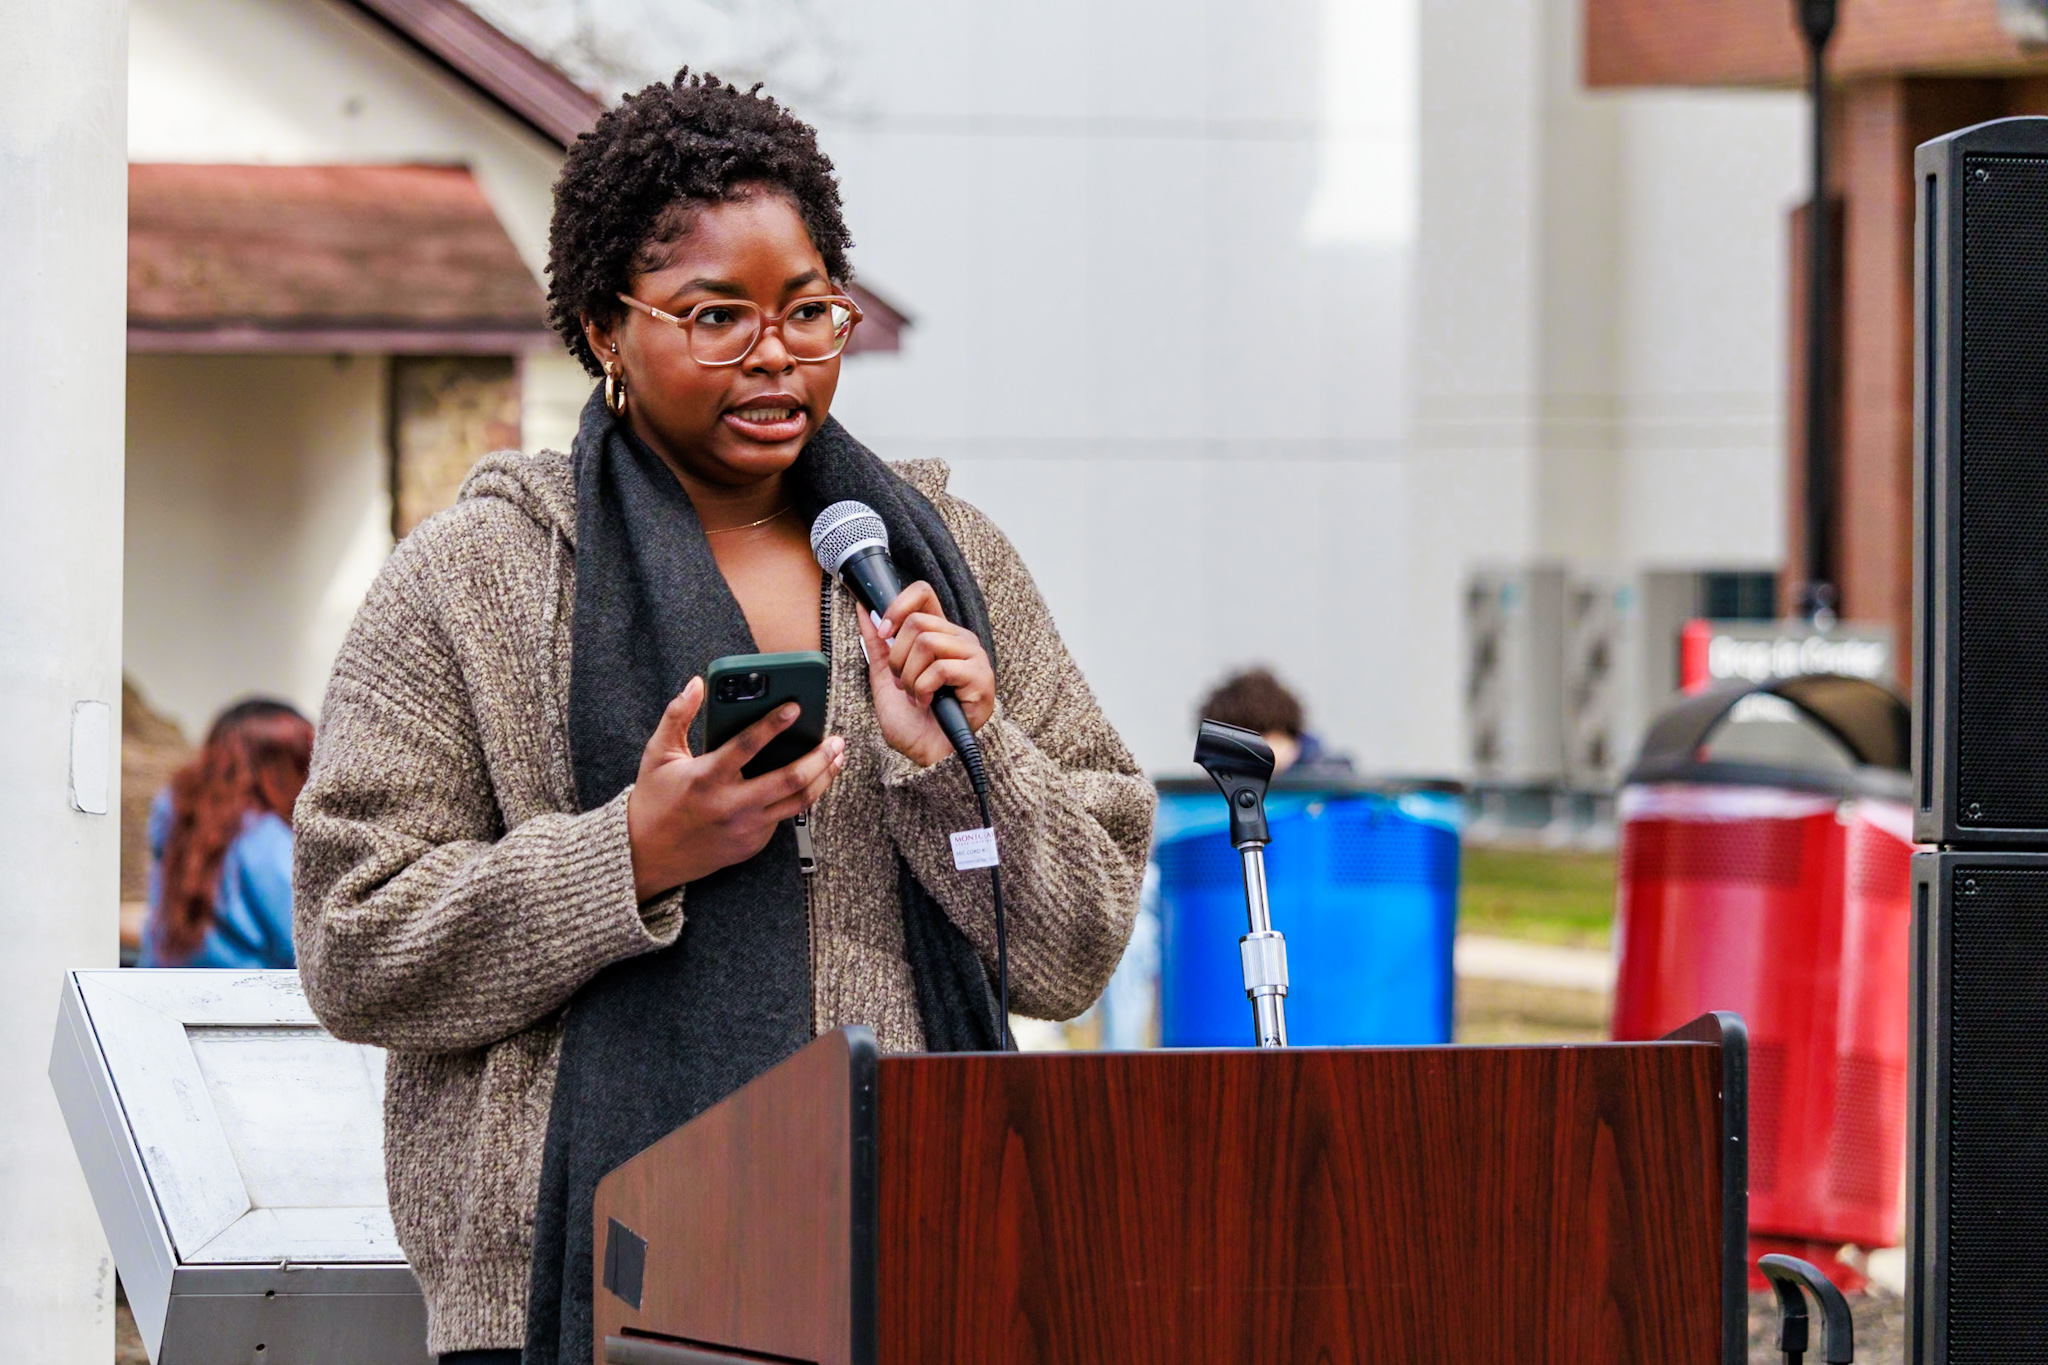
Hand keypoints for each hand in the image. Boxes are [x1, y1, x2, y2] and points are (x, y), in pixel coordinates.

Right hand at [626, 676, 846, 899]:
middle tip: (836, 740)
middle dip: (819, 757)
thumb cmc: (653, 800)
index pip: (748, 746)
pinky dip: (798, 797)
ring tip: (836, 759)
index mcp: (706, 778)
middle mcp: (730, 805)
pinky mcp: (752, 844)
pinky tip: (811, 780)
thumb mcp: (657, 754)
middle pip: (790, 780)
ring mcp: (745, 829)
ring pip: (798, 803)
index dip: (774, 724)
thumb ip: (678, 715)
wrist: (645, 856)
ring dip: (823, 778)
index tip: (796, 706)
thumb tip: (697, 684)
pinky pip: (783, 818)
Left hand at [857, 581, 995, 766]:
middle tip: (902, 682)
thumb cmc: (913, 720)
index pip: (922, 594)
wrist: (928, 755)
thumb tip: (863, 608)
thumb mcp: (885, 676)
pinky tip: (927, 703)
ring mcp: (973, 657)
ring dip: (910, 676)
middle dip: (898, 658)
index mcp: (939, 634)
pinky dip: (924, 689)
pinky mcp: (980, 677)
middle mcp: (959, 639)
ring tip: (915, 695)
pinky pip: (940, 668)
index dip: (898, 606)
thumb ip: (877, 643)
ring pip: (928, 642)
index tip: (883, 633)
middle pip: (918, 621)